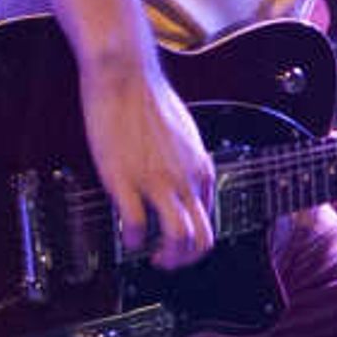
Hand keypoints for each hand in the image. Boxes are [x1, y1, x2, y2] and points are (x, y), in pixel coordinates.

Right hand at [81, 53, 218, 267]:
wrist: (126, 75)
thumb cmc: (149, 99)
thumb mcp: (184, 134)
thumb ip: (187, 161)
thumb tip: (182, 180)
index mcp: (202, 169)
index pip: (210, 221)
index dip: (192, 240)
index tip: (172, 241)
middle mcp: (186, 179)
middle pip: (203, 240)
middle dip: (185, 260)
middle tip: (165, 260)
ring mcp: (157, 181)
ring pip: (179, 239)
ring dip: (167, 259)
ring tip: (150, 256)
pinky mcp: (126, 180)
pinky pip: (136, 225)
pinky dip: (132, 240)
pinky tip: (126, 236)